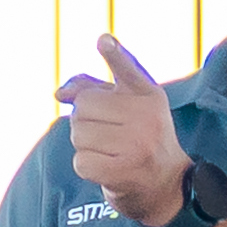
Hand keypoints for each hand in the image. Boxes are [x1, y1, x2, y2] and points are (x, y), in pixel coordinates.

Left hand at [66, 35, 194, 226]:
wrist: (166, 185)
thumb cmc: (138, 140)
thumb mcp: (124, 108)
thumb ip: (91, 89)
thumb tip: (60, 93)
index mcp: (148, 95)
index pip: (127, 69)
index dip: (114, 54)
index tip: (103, 41)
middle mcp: (147, 117)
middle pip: (82, 107)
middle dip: (85, 122)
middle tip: (110, 136)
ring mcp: (138, 145)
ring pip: (78, 135)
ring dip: (85, 146)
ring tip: (110, 152)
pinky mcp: (124, 171)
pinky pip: (80, 161)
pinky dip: (86, 167)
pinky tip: (107, 169)